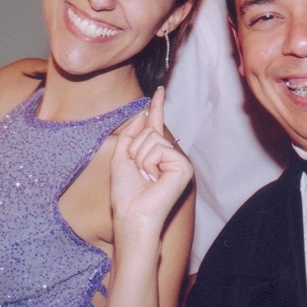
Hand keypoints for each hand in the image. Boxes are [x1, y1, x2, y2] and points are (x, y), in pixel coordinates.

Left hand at [110, 86, 192, 238]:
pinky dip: (149, 163)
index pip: (155, 127)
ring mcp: (179, 161)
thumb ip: (130, 136)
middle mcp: (171, 156)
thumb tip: (143, 114)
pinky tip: (153, 179)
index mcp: (157, 155)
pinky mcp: (183, 167)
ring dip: (140, 159)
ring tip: (145, 178)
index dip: (156, 108)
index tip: (159, 91)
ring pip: (152, 139)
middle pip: (149, 131)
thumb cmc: (126, 194)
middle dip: (135, 150)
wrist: (132, 215)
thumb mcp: (122, 158)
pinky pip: (159, 149)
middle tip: (139, 173)